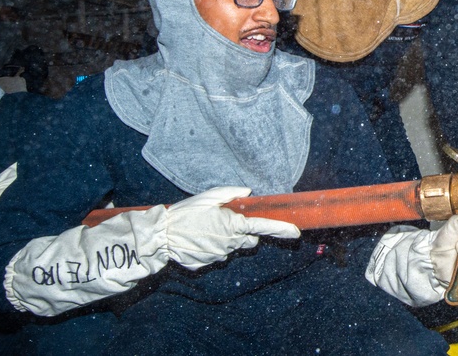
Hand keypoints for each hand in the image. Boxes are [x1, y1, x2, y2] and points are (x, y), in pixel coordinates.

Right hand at [164, 186, 300, 269]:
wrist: (161, 236)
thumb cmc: (185, 213)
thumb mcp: (208, 197)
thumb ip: (231, 193)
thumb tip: (247, 192)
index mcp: (233, 224)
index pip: (263, 227)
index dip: (281, 229)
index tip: (295, 232)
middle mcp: (230, 243)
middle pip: (249, 241)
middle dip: (244, 234)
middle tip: (224, 223)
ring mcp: (219, 255)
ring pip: (232, 248)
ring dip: (225, 240)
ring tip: (204, 230)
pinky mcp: (207, 264)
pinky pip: (216, 255)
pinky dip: (210, 248)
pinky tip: (197, 240)